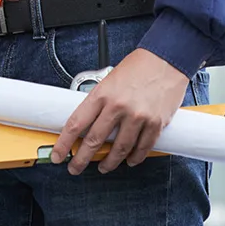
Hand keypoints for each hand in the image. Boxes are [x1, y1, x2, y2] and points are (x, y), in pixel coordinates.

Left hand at [52, 48, 189, 174]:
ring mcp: (138, 117)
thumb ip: (100, 101)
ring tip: (104, 166)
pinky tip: (129, 160)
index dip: (64, 144)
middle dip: (81, 160)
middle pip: (94, 142)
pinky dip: (134, 158)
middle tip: (75, 168)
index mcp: (103, 94)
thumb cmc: (139, 66)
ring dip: (109, 163)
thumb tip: (89, 124)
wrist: (166, 58)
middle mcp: (118, 106)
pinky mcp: (156, 123)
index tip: (58, 155)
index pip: (77, 124)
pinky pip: (142, 148)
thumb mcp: (110, 79)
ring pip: (119, 150)